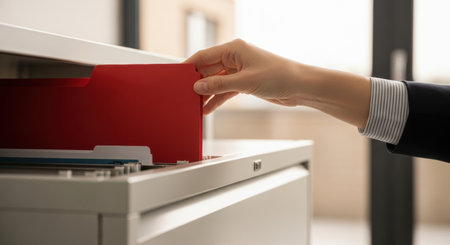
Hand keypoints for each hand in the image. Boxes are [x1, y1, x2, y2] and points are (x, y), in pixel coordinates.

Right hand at [184, 39, 303, 113]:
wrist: (299, 87)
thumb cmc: (280, 75)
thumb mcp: (245, 81)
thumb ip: (220, 85)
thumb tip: (199, 86)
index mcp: (234, 49)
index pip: (205, 56)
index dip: (190, 66)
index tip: (178, 75)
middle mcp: (235, 58)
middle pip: (209, 70)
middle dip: (198, 83)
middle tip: (185, 95)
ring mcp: (239, 71)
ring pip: (216, 82)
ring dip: (207, 94)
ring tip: (195, 105)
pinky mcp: (244, 83)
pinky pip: (225, 91)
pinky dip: (217, 99)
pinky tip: (208, 108)